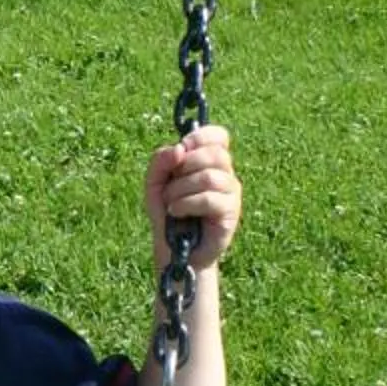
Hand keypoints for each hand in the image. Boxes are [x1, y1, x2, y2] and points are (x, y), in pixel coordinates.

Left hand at [145, 126, 240, 274]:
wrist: (174, 249)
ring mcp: (231, 193)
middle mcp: (225, 174)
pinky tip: (176, 212)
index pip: (218, 136)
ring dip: (181, 189)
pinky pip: (210, 199)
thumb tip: (180, 148)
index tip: (182, 149)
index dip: (201, 136)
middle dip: (185, 166)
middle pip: (214, 153)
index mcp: (210, 162)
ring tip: (171, 203)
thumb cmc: (167, 213)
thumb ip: (161, 160)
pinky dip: (187, 203)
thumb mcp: (155, 183)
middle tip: (171, 183)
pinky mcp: (231, 213)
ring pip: (210, 177)